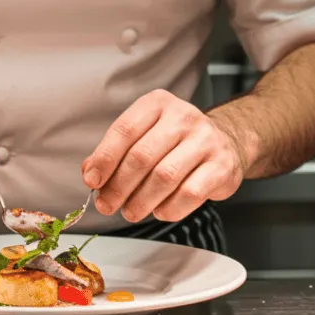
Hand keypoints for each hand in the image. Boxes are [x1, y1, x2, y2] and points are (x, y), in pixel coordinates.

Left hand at [81, 90, 246, 222]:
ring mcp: (206, 140)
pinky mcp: (221, 166)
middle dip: (119, 186)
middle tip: (107, 204)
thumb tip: (90, 172)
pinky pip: (189, 194)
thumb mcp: (145, 134)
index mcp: (157, 103)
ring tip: (130, 211)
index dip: (104, 158)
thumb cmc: (175, 141)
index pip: (124, 130)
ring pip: (164, 177)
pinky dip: (168, 208)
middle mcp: (183, 116)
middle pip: (142, 156)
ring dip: (141, 201)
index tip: (92, 180)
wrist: (224, 143)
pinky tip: (159, 210)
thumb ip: (116, 151)